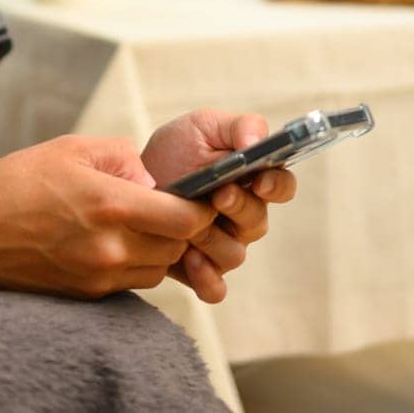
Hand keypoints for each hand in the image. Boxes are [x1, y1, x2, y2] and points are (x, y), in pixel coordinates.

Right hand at [0, 136, 217, 299]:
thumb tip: (154, 180)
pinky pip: (132, 282)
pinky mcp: (87, 294)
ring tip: (134, 222)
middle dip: (180, 227)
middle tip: (165, 205)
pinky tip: (111, 241)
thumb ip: (123, 157)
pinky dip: (134, 263)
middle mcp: (111, 248)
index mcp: (111, 205)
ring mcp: (99, 277)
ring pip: (159, 269)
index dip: (200, 207)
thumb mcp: (71, 149)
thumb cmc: (17, 183)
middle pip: (178, 247)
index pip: (187, 220)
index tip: (193, 193)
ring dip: (159, 248)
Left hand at [140, 110, 298, 302]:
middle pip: (258, 222)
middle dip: (238, 208)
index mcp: (253, 179)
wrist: (131, 180)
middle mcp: (244, 216)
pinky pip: (215, 288)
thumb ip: (239, 126)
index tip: (259, 180)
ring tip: (189, 224)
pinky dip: (206, 279)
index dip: (276, 186)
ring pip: (234, 254)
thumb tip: (258, 141)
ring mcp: (222, 243)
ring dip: (212, 238)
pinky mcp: (199, 268)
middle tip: (218, 194)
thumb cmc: (175, 149)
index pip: (282, 187)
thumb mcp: (205, 126)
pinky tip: (190, 259)